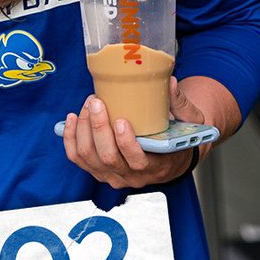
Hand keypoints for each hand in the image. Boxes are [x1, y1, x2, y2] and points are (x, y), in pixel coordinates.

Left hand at [61, 76, 209, 189]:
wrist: (170, 156)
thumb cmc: (178, 138)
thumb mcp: (188, 122)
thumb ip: (180, 104)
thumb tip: (171, 83)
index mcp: (157, 166)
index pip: (138, 162)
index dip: (126, 143)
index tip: (121, 120)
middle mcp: (132, 176)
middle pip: (108, 158)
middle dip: (98, 128)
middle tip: (97, 103)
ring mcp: (113, 175)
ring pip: (90, 158)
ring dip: (84, 129)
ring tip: (89, 105)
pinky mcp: (98, 170)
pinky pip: (78, 158)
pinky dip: (71, 138)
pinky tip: (72, 119)